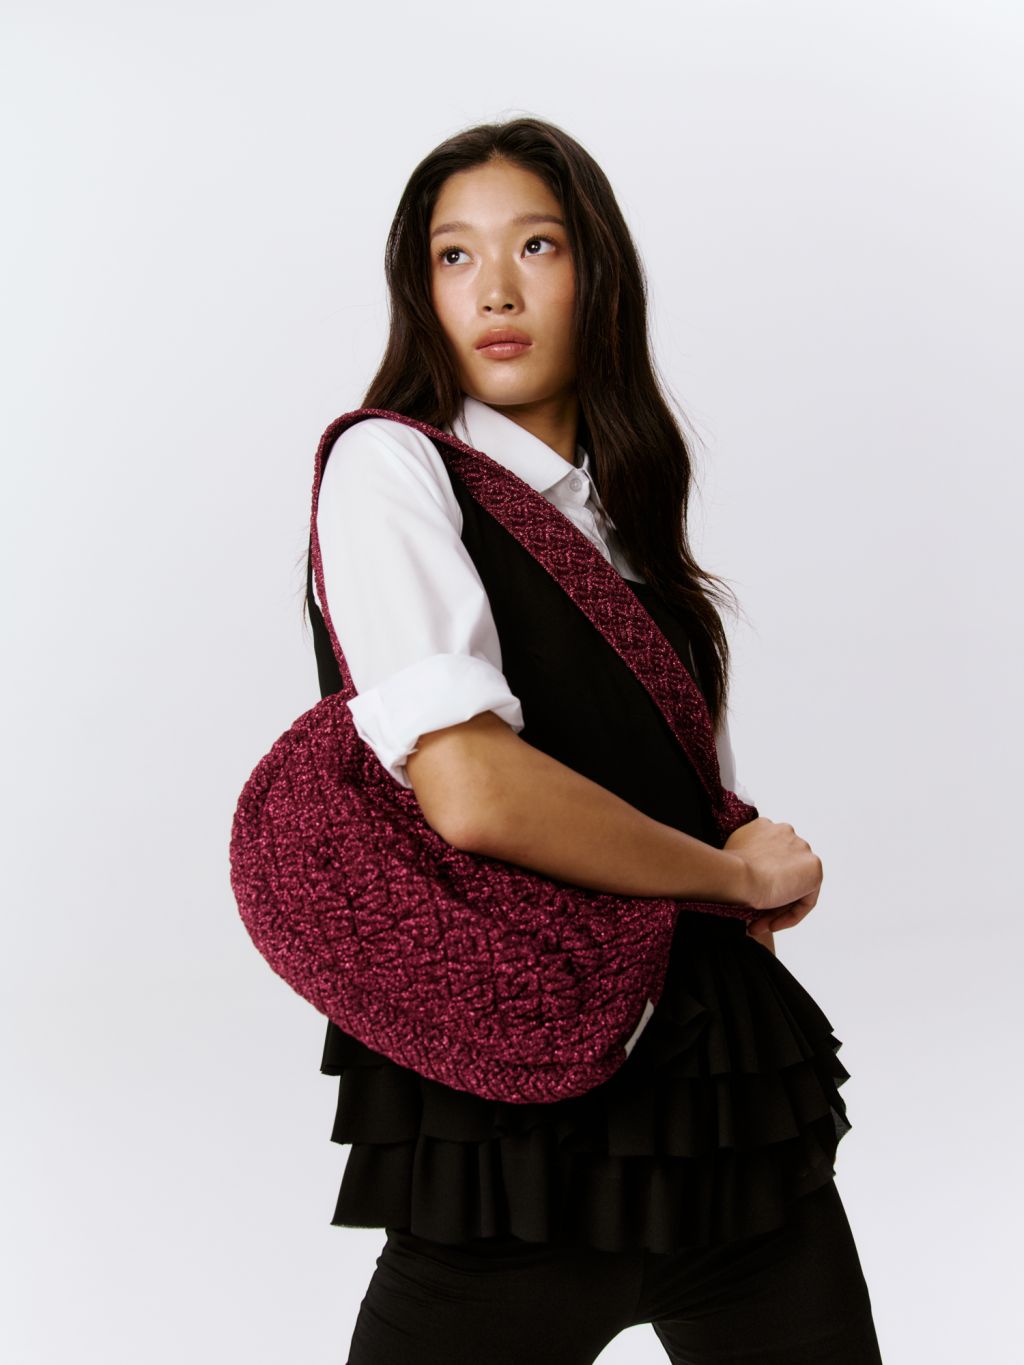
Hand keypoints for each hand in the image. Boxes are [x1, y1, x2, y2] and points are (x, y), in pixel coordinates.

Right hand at [723, 816, 822, 933]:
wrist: (737, 875)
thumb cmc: (724, 871)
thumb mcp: (730, 859)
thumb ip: (744, 860)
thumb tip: (747, 879)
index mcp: (764, 826)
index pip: (768, 858)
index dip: (757, 881)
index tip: (745, 898)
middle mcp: (785, 831)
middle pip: (782, 872)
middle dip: (769, 896)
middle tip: (750, 918)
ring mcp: (802, 848)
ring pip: (792, 887)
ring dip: (776, 909)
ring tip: (757, 926)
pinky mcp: (814, 868)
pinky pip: (805, 900)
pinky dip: (790, 916)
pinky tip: (770, 926)